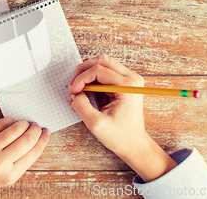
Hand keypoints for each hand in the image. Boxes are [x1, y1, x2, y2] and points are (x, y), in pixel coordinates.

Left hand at [0, 117, 50, 198]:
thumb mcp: (0, 180)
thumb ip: (16, 164)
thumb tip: (31, 143)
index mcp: (9, 175)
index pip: (34, 152)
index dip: (43, 140)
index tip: (46, 132)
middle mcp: (1, 161)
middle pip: (28, 138)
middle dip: (35, 129)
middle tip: (37, 126)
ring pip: (15, 128)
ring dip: (23, 123)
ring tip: (24, 123)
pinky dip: (8, 121)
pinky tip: (10, 122)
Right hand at [68, 54, 176, 181]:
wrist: (134, 145)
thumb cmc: (120, 136)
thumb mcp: (96, 124)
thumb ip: (81, 105)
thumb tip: (74, 93)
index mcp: (127, 86)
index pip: (98, 70)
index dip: (81, 78)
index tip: (72, 92)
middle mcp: (131, 78)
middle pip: (101, 61)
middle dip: (82, 71)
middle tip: (72, 86)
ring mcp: (129, 80)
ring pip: (102, 65)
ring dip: (86, 75)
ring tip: (77, 91)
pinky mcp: (124, 84)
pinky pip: (104, 74)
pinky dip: (91, 81)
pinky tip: (84, 94)